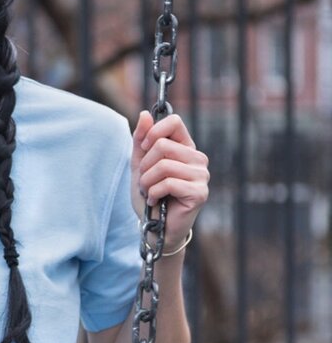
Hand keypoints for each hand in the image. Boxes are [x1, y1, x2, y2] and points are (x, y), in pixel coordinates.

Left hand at [130, 110, 208, 252]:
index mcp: (186, 148)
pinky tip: (155, 200)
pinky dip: (154, 192)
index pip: (174, 122)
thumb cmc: (150, 195)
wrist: (155, 227)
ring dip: (147, 181)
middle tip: (145, 181)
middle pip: (163, 145)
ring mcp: (202, 176)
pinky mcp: (199, 193)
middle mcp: (198, 159)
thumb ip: (141, 140)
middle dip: (145, 165)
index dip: (153, 133)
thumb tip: (144, 114)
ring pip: (163, 165)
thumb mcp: (140, 165)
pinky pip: (168, 183)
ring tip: (149, 191)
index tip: (144, 149)